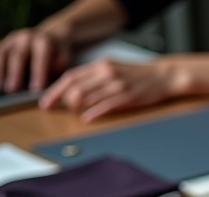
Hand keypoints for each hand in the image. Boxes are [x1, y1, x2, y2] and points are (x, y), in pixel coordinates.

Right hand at [0, 27, 72, 92]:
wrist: (49, 38)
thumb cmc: (58, 55)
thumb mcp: (65, 59)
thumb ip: (60, 67)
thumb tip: (52, 77)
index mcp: (43, 42)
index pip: (40, 57)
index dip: (38, 73)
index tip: (36, 90)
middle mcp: (24, 38)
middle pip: (17, 55)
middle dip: (14, 74)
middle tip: (11, 91)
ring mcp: (10, 41)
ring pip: (0, 53)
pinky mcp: (0, 44)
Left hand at [39, 58, 186, 121]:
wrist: (164, 75)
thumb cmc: (139, 76)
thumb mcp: (114, 70)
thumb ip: (96, 79)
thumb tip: (76, 92)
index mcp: (101, 65)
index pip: (71, 76)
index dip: (55, 89)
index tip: (45, 101)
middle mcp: (106, 72)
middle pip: (74, 86)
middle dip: (59, 99)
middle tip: (50, 109)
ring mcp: (117, 84)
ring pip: (87, 95)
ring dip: (75, 106)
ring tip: (70, 113)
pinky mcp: (127, 96)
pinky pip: (105, 105)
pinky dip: (93, 113)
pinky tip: (86, 119)